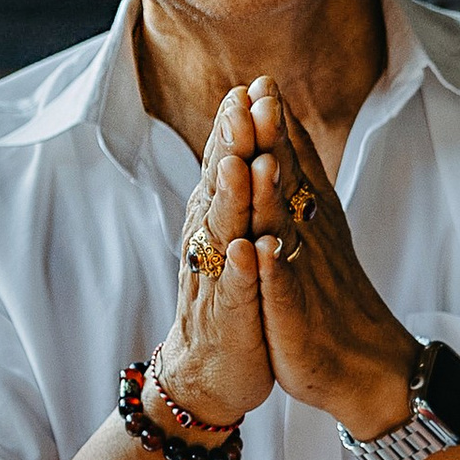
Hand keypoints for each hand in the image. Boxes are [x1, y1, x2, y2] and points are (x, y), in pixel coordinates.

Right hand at [154, 86, 273, 432]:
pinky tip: (246, 250)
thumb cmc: (231, 297)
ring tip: (242, 165)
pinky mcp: (231, 320)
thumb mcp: (235, 234)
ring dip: (232, 199)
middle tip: (241, 105)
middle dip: (230, 146)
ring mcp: (218, 281)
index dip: (235, 128)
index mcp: (216, 220)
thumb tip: (243, 128)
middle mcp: (210, 244)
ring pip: (223, 234)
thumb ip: (238, 184)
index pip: (225, 164)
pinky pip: (236, 292)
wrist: (211, 371)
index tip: (249, 87)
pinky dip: (241, 271)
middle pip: (219, 188)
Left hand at [245, 76, 421, 435]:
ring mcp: (305, 278)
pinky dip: (273, 271)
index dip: (278, 124)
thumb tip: (283, 128)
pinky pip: (283, 292)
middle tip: (260, 95)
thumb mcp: (317, 232)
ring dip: (273, 196)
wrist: (371, 368)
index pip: (293, 163)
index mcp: (311, 221)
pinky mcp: (296, 319)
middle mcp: (311, 241)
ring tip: (260, 159)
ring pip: (287, 231)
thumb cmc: (334, 300)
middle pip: (290, 184)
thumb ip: (300, 180)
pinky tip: (263, 250)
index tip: (261, 80)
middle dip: (275, 140)